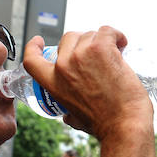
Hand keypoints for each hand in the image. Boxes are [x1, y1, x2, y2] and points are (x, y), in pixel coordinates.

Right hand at [23, 28, 151, 140]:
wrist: (124, 124)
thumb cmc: (106, 125)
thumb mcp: (77, 120)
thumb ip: (69, 114)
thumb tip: (67, 116)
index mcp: (54, 83)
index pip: (32, 60)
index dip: (34, 47)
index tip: (39, 41)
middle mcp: (64, 66)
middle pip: (69, 38)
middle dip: (85, 43)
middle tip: (100, 55)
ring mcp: (81, 55)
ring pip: (90, 34)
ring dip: (103, 41)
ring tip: (116, 53)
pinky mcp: (101, 48)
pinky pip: (107, 31)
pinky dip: (116, 35)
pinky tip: (122, 44)